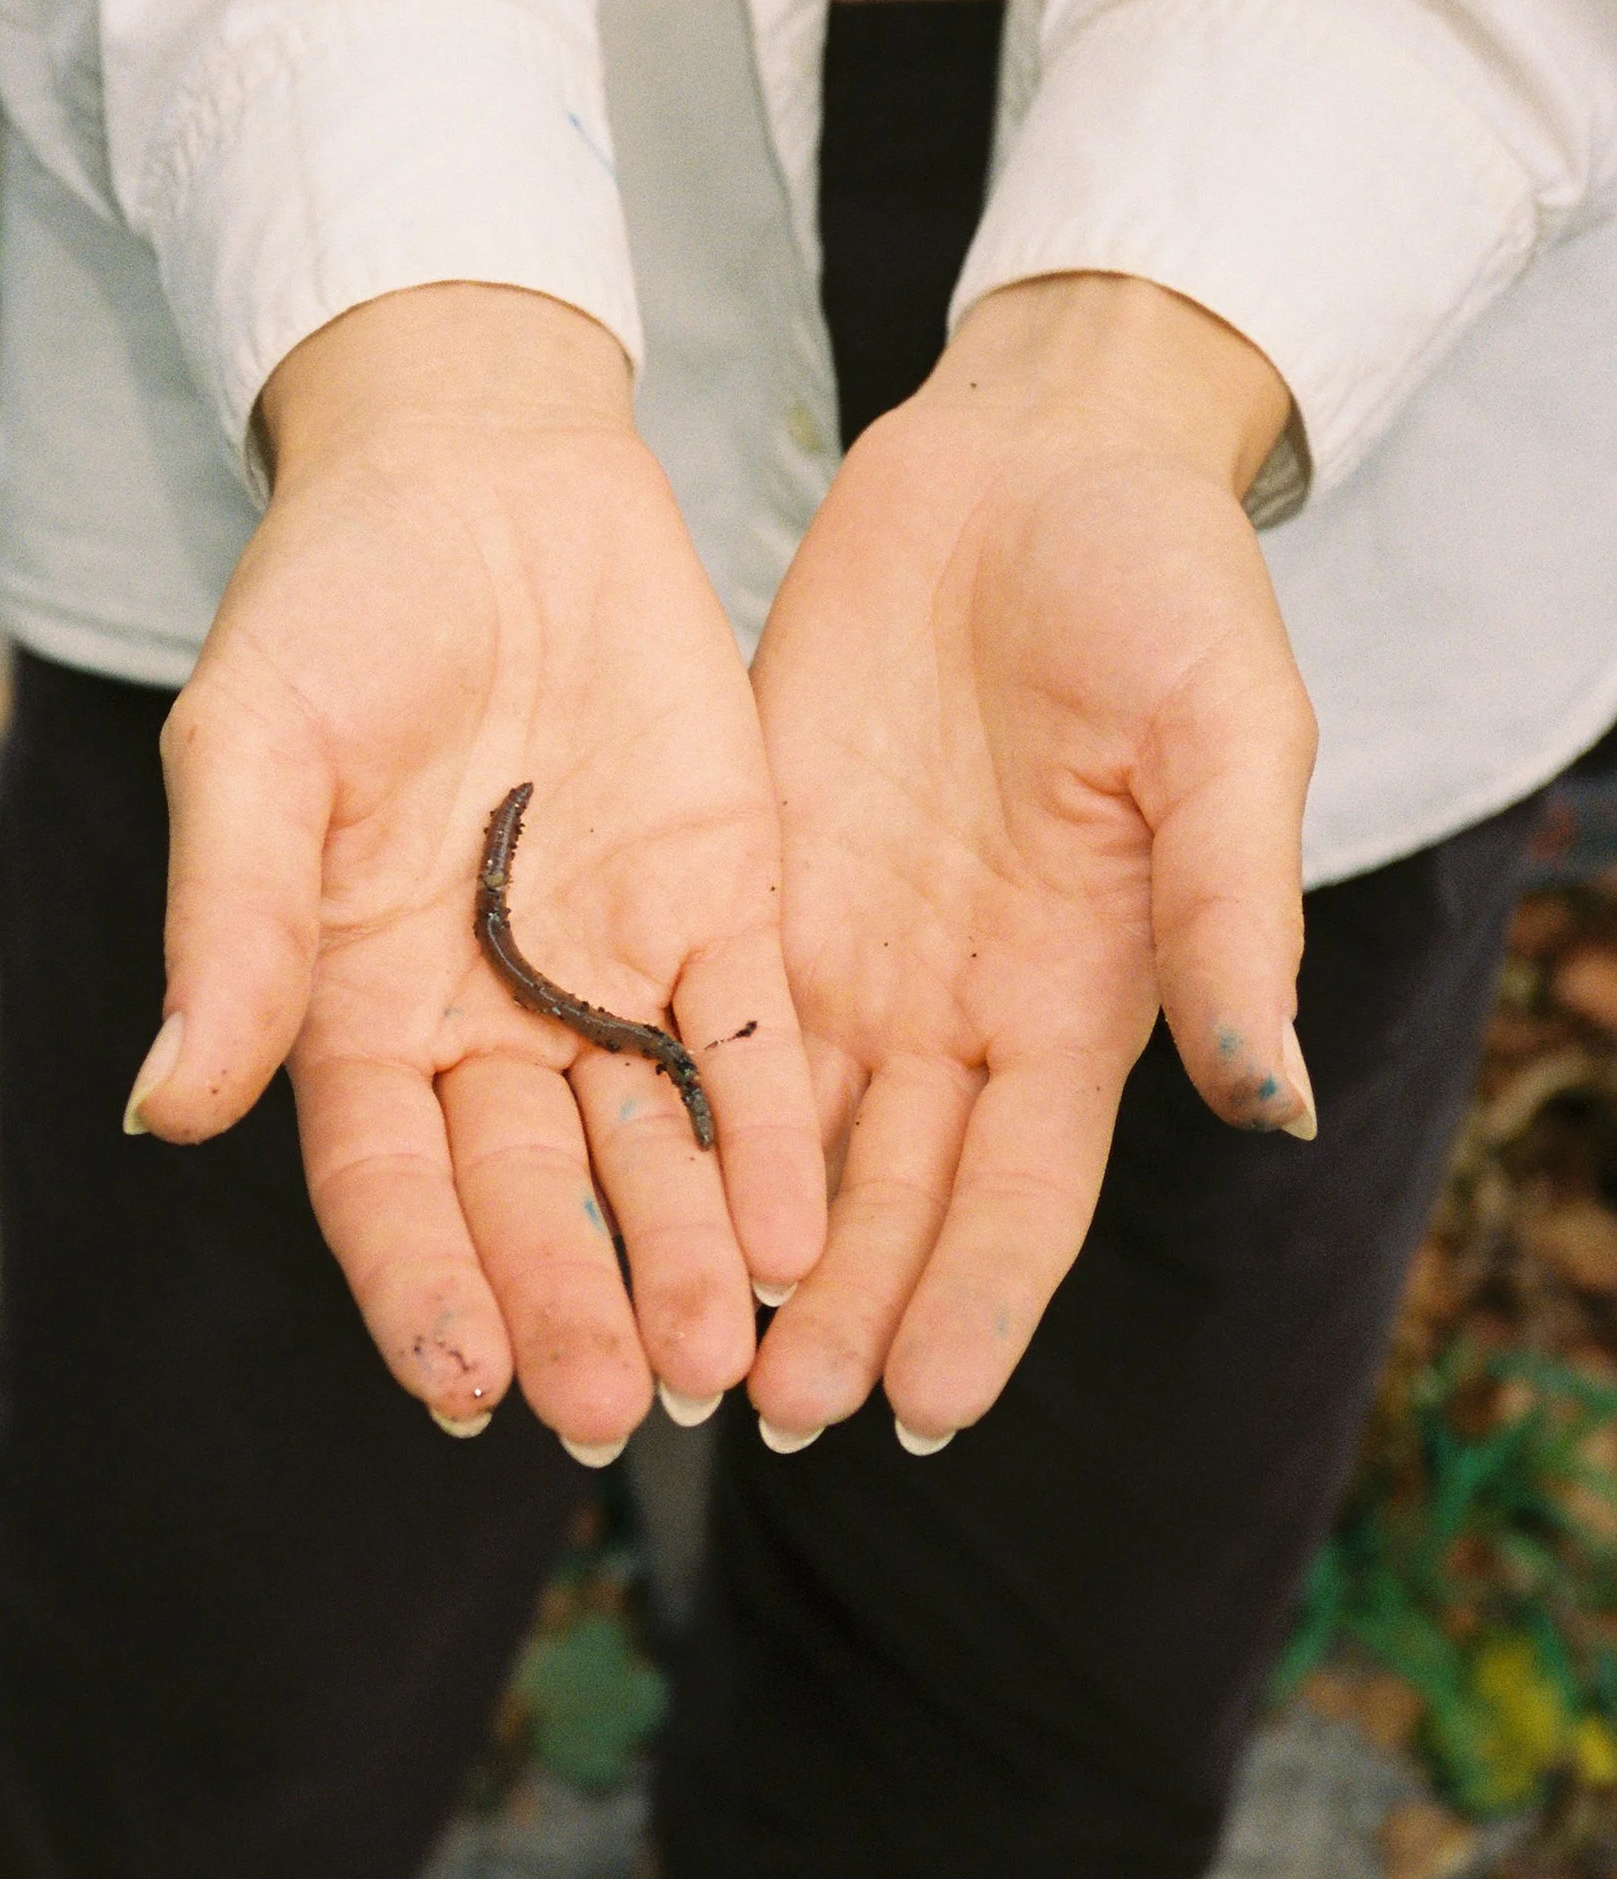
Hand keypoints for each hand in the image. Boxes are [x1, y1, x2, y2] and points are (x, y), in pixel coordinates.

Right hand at [129, 285, 825, 1453]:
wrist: (483, 465)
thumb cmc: (334, 598)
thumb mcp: (256, 743)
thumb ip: (233, 920)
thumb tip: (167, 1104)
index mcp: (354, 1006)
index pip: (386, 1181)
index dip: (420, 1284)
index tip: (459, 1388)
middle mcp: (485, 1022)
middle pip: (530, 1193)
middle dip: (573, 1302)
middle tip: (621, 1410)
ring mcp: (609, 975)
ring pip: (651, 1149)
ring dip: (687, 1257)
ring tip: (728, 1363)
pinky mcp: (723, 912)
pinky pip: (750, 1044)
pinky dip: (772, 1134)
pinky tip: (803, 1228)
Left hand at [748, 273, 1316, 1448]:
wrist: (1033, 460)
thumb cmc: (1164, 586)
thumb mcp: (1225, 738)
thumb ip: (1234, 920)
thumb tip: (1273, 1107)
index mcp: (1079, 1001)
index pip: (1023, 1192)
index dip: (977, 1299)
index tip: (924, 1407)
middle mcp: (954, 1014)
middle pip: (888, 1200)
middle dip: (838, 1315)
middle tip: (770, 1418)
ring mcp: (845, 960)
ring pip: (781, 1148)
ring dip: (736, 1256)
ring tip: (677, 1360)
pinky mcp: (748, 887)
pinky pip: (695, 1029)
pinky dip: (662, 1124)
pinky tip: (605, 1197)